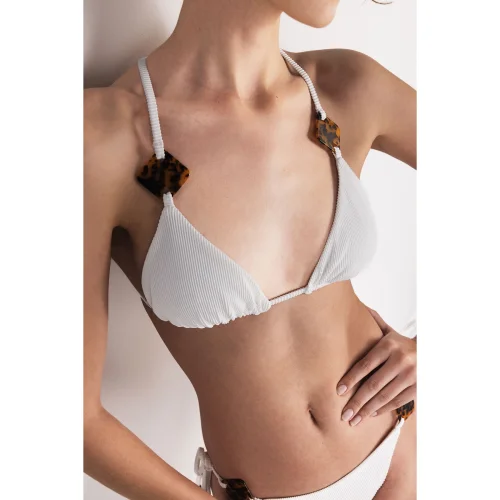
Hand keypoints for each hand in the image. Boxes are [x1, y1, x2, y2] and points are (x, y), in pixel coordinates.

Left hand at [336, 308, 415, 425]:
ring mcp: (411, 375)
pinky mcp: (418, 387)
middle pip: (373, 385)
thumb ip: (373, 322)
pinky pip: (397, 401)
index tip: (338, 391)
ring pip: (384, 396)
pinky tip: (370, 414)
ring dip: (367, 410)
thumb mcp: (389, 332)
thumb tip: (357, 307)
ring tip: (353, 420)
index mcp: (389, 345)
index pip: (365, 365)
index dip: (350, 380)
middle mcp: (401, 360)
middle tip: (343, 414)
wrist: (432, 351)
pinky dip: (382, 409)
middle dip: (356, 401)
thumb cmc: (402, 344)